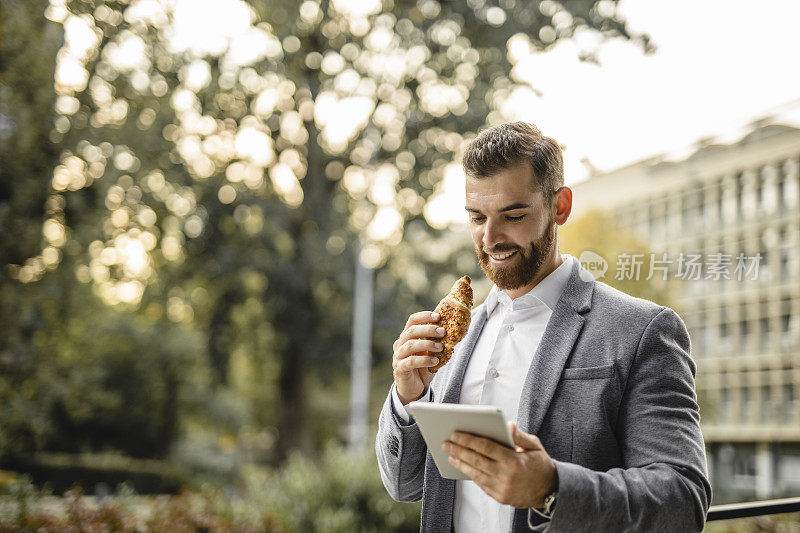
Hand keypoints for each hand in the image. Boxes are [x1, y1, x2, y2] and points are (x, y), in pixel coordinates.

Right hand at [392, 311, 445, 403]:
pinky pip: (411, 361)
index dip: (424, 316)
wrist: (413, 387)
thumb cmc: (422, 367)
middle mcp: (400, 344)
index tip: (438, 316)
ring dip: (427, 344)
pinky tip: (435, 361)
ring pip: (410, 345)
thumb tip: (454, 332)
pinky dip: (424, 360)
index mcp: (407, 336)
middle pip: (411, 331)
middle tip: (443, 331)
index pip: (412, 320)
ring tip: (441, 347)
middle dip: (428, 329)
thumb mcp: (430, 352)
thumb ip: (436, 342)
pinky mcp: (399, 368)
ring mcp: (398, 356)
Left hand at [442, 422, 556, 507]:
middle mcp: (506, 476)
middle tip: (446, 443)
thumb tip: (508, 425)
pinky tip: (463, 466)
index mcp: (514, 460)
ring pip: (475, 474)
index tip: (456, 434)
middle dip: (459, 451)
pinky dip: (470, 474)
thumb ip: (519, 435)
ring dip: (460, 463)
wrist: (550, 491)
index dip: (469, 440)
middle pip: (476, 460)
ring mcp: (502, 488)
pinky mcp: (500, 497)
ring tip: (450, 455)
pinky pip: (481, 484)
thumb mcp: (535, 445)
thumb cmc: (540, 464)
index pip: (486, 447)